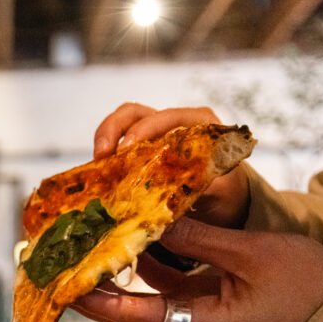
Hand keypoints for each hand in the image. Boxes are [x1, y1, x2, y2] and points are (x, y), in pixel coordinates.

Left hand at [71, 218, 322, 321]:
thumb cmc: (306, 287)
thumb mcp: (250, 254)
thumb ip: (198, 237)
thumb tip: (152, 219)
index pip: (129, 314)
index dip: (91, 297)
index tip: (59, 281)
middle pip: (125, 306)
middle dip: (92, 282)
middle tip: (60, 257)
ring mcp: (193, 314)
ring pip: (140, 293)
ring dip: (114, 268)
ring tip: (82, 241)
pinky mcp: (202, 300)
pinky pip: (162, 281)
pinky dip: (143, 259)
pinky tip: (124, 233)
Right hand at [93, 102, 250, 228]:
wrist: (225, 206)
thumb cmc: (226, 196)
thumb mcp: (220, 193)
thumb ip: (199, 190)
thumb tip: (169, 201)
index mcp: (200, 126)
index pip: (167, 117)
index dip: (144, 130)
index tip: (127, 150)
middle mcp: (174, 125)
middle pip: (136, 114)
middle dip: (114, 130)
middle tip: (103, 155)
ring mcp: (154, 136)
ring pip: (123, 123)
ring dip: (105, 139)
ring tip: (97, 163)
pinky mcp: (138, 152)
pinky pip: (117, 144)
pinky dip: (106, 157)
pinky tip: (99, 174)